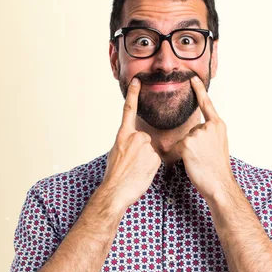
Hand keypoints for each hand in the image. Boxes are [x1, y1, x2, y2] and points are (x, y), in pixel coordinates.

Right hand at [101, 77, 161, 210]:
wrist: (116, 190)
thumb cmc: (114, 175)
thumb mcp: (115, 152)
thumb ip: (125, 142)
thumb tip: (131, 142)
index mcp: (122, 135)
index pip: (129, 110)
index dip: (133, 94)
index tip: (138, 81)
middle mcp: (135, 137)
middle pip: (145, 139)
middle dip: (142, 151)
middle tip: (132, 164)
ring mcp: (145, 146)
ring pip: (151, 150)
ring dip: (146, 160)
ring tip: (136, 170)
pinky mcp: (155, 157)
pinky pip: (157, 160)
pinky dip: (151, 167)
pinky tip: (142, 173)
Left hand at [173, 76, 235, 200]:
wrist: (220, 184)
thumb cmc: (218, 170)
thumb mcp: (219, 146)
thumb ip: (209, 134)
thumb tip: (197, 134)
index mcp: (218, 126)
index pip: (206, 104)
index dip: (199, 91)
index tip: (192, 78)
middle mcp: (209, 126)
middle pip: (191, 130)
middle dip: (192, 144)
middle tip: (204, 158)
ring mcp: (198, 134)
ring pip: (184, 140)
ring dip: (187, 152)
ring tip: (200, 162)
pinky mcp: (187, 143)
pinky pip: (176, 148)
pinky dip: (179, 157)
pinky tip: (191, 163)